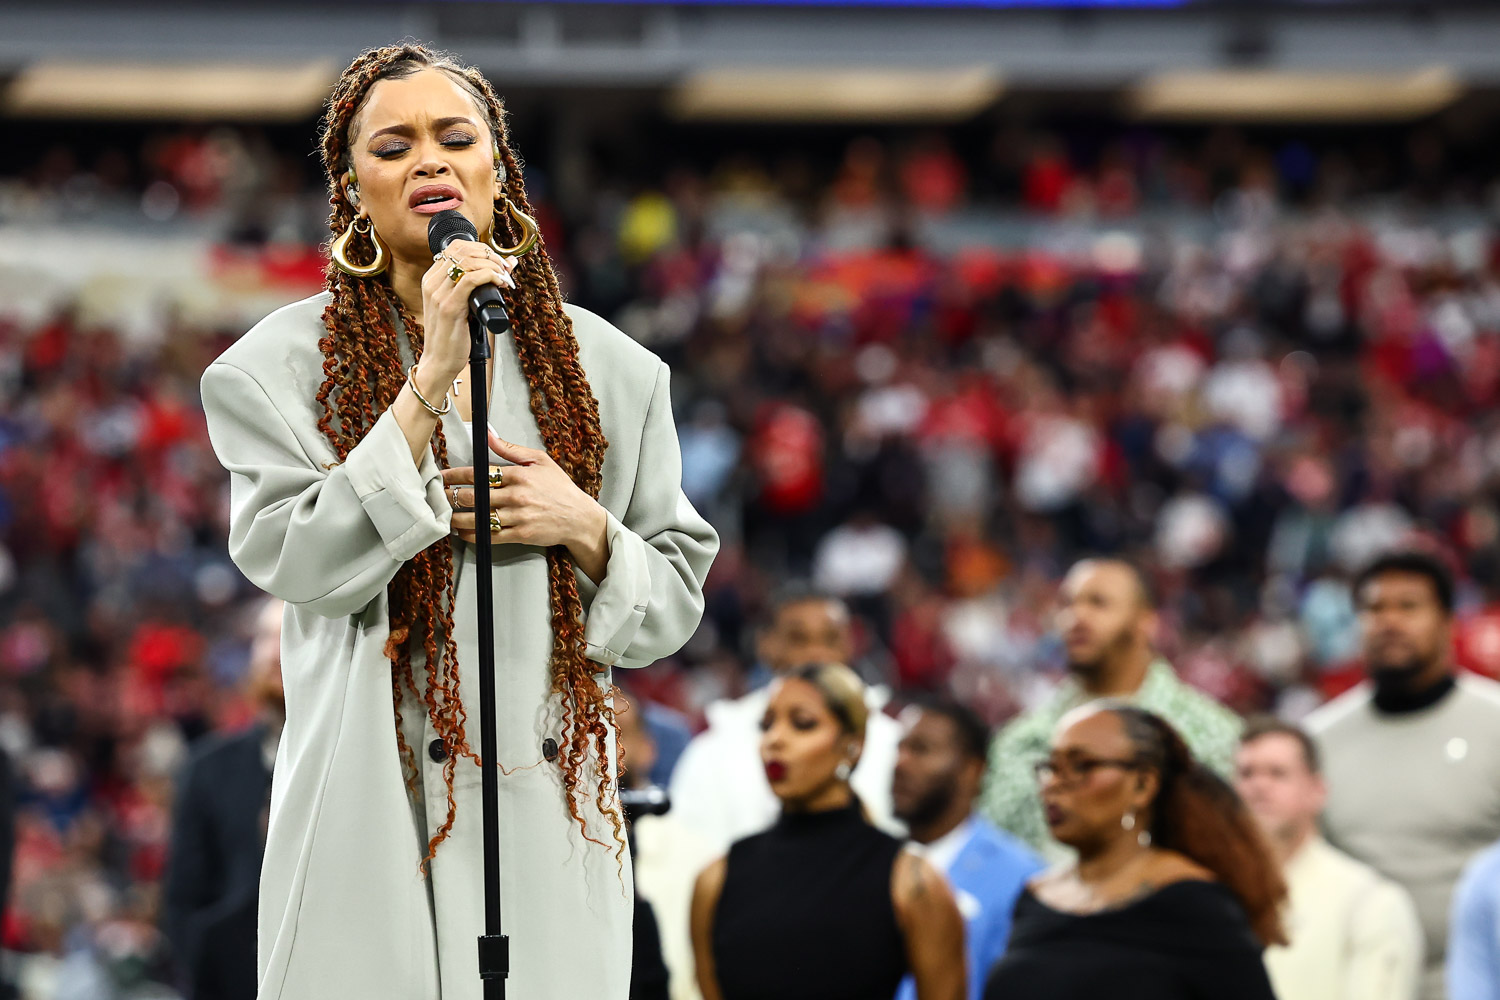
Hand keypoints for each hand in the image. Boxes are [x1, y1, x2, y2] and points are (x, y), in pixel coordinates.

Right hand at [418, 240, 517, 382]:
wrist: (439, 362)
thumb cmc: (453, 336)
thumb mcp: (466, 304)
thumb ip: (481, 284)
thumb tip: (509, 264)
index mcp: (432, 279)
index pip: (456, 246)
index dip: (482, 248)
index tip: (499, 261)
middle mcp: (432, 282)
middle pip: (463, 250)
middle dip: (491, 255)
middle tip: (506, 269)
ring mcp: (438, 293)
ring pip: (468, 261)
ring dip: (493, 265)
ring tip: (505, 278)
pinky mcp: (449, 306)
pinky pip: (470, 279)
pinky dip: (490, 276)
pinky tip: (500, 284)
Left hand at [443, 430, 609, 579]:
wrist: (579, 518)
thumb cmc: (560, 489)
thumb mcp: (540, 461)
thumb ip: (511, 449)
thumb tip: (488, 434)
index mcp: (520, 474)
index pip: (479, 473)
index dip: (455, 475)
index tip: (442, 477)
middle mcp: (518, 495)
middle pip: (474, 496)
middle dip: (451, 497)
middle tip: (437, 497)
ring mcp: (519, 516)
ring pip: (479, 517)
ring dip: (457, 518)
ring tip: (445, 516)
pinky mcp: (521, 535)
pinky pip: (490, 536)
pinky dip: (473, 535)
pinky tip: (463, 532)